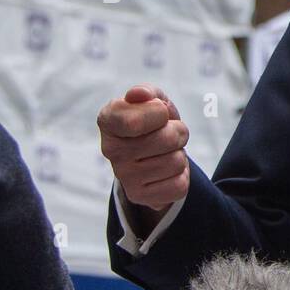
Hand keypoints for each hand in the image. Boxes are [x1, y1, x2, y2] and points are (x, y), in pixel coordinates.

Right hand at [97, 83, 189, 224]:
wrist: (151, 155)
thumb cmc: (152, 121)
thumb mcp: (152, 101)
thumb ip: (147, 92)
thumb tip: (138, 94)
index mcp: (108, 120)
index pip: (135, 121)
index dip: (159, 113)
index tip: (160, 112)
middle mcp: (110, 150)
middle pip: (168, 139)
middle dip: (179, 132)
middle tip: (170, 134)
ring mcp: (123, 176)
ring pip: (177, 162)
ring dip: (179, 154)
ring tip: (166, 152)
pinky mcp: (139, 197)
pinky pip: (179, 186)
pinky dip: (181, 177)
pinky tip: (166, 172)